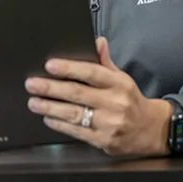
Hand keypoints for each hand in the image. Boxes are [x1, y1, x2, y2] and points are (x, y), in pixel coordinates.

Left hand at [25, 37, 171, 156]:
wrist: (150, 130)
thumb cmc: (130, 100)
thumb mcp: (121, 78)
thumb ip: (105, 62)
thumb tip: (97, 41)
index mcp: (118, 83)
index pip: (91, 73)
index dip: (69, 68)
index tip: (50, 65)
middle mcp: (115, 102)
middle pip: (78, 93)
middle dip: (51, 88)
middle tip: (32, 84)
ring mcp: (110, 123)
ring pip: (75, 114)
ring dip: (50, 108)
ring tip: (34, 103)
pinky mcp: (105, 141)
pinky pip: (78, 132)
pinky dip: (60, 125)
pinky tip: (48, 118)